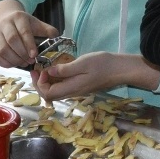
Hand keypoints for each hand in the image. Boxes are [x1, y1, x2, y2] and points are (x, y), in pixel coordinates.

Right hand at [0, 5, 55, 67]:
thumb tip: (56, 36)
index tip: (34, 55)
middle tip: (30, 61)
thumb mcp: (36, 24)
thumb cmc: (24, 25)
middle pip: (11, 40)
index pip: (23, 31)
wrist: (5, 19)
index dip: (29, 44)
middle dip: (22, 53)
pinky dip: (5, 63)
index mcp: (18, 18)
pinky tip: (14, 64)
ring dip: (14, 59)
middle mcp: (4, 24)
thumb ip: (47, 30)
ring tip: (23, 63)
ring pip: (2, 49)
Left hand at [33, 51, 150, 101]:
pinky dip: (56, 81)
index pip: (48, 94)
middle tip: (38, 70)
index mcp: (72, 88)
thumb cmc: (103, 64)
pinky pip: (63, 88)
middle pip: (50, 96)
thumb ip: (65, 69)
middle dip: (40, 84)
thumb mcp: (83, 63)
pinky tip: (58, 70)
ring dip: (47, 82)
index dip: (40, 84)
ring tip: (46, 69)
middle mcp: (73, 92)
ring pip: (56, 92)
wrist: (121, 69)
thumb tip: (49, 72)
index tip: (42, 69)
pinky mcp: (81, 87)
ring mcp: (78, 91)